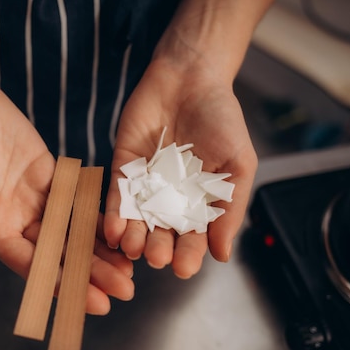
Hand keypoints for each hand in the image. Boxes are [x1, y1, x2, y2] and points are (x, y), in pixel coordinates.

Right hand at [0, 77, 133, 313]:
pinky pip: (77, 199)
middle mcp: (17, 221)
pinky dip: (97, 214)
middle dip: (92, 273)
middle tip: (126, 291)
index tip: (96, 304)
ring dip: (100, 249)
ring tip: (130, 268)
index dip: (66, 285)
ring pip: (72, 231)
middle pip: (60, 254)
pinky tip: (122, 227)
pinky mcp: (50, 176)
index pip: (35, 266)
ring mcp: (35, 199)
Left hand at [104, 58, 257, 277]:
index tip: (184, 268)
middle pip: (161, 233)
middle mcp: (169, 201)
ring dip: (133, 236)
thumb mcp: (237, 164)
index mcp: (199, 204)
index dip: (188, 254)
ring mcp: (145, 186)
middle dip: (158, 248)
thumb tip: (223, 255)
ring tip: (132, 248)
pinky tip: (112, 230)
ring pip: (136, 219)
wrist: (191, 80)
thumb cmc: (221, 120)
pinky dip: (114, 212)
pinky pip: (116, 195)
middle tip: (157, 258)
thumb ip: (229, 208)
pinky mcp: (123, 169)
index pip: (193, 238)